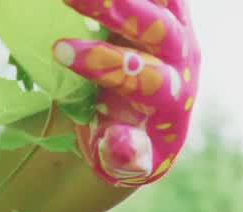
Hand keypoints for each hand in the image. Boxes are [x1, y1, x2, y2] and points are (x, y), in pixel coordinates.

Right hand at [54, 0, 199, 187]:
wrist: (144, 120)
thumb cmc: (125, 143)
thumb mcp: (121, 164)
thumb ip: (122, 158)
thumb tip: (120, 146)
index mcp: (174, 99)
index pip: (147, 78)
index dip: (105, 64)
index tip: (61, 53)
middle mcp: (182, 59)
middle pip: (157, 28)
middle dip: (115, 10)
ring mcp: (177, 29)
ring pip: (159, 1)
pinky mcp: (166, 10)